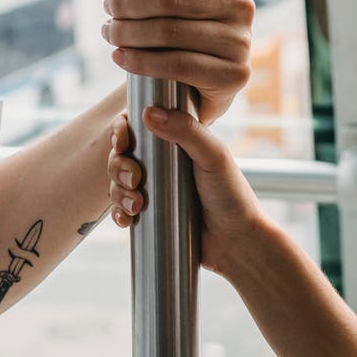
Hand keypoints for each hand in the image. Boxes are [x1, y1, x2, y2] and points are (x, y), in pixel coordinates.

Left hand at [95, 0, 254, 125]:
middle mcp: (241, 1)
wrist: (197, 73)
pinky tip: (122, 56)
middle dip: (128, 2)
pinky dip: (140, 61)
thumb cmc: (174, 16)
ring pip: (169, 31)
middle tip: (109, 8)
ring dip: (128, 33)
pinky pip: (177, 65)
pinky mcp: (233, 74)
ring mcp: (241, 39)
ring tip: (110, 33)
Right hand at [106, 108, 263, 274]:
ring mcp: (156, 190)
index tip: (121, 142)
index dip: (122, 132)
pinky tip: (127, 219)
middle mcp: (163, 164)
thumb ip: (186, 131)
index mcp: (177, 142)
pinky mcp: (151, 215)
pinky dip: (119, 213)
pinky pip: (123, 211)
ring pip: (119, 183)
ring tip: (136, 205)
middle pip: (122, 156)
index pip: (138, 128)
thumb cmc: (232, 196)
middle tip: (134, 180)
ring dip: (118, 192)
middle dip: (119, 167)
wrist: (237, 242)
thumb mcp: (213, 156)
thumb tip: (148, 113)